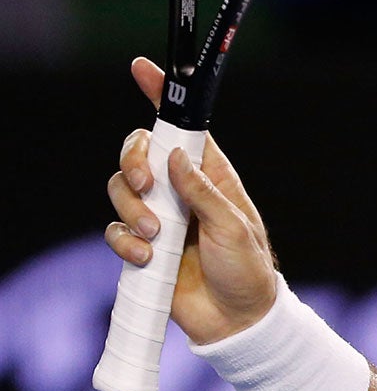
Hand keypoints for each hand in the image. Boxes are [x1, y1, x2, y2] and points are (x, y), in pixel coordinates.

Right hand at [103, 58, 278, 345]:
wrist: (236, 322)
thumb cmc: (248, 271)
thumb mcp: (234, 227)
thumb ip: (202, 192)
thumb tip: (174, 155)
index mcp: (211, 176)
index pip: (183, 128)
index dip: (163, 96)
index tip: (143, 68)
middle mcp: (180, 190)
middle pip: (138, 153)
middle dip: (132, 163)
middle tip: (145, 187)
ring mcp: (159, 217)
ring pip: (120, 191)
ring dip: (132, 211)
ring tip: (158, 238)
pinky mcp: (142, 246)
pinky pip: (116, 231)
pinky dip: (126, 243)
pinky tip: (148, 259)